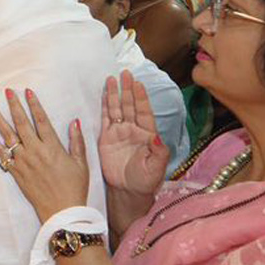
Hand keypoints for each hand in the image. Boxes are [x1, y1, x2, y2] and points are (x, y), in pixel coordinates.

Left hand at [0, 89, 89, 222]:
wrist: (62, 211)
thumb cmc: (74, 187)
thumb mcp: (81, 163)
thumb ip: (77, 141)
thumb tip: (74, 121)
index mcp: (52, 147)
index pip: (41, 120)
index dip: (34, 104)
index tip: (28, 91)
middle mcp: (36, 151)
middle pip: (22, 124)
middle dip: (14, 106)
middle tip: (8, 92)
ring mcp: (24, 162)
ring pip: (9, 137)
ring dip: (0, 121)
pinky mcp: (16, 173)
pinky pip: (2, 156)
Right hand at [98, 71, 169, 196]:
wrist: (128, 191)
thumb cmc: (146, 180)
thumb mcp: (157, 167)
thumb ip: (159, 151)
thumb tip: (157, 135)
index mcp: (147, 134)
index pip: (144, 112)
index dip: (141, 98)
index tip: (138, 83)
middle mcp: (133, 130)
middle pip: (130, 105)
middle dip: (128, 89)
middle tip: (125, 73)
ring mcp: (119, 133)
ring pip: (117, 109)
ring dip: (115, 94)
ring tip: (112, 79)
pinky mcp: (106, 138)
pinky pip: (105, 119)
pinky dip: (105, 106)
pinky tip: (104, 95)